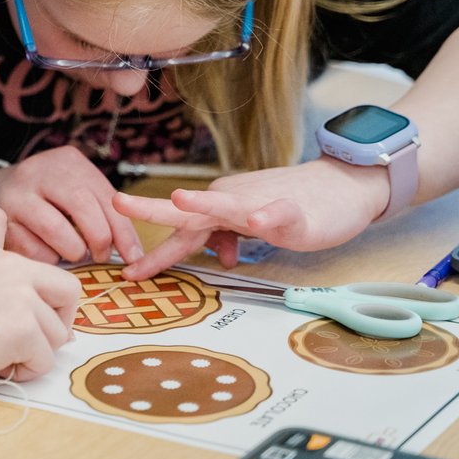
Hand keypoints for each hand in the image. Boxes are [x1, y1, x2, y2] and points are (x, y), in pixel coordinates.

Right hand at [0, 146, 142, 264]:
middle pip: (82, 206)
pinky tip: (49, 252)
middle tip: (99, 255)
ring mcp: (17, 194)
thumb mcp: (76, 189)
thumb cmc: (48, 196)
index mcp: (68, 161)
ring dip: (72, 250)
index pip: (106, 196)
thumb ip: (102, 211)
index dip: (124, 231)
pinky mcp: (0, 220)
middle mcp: (40, 171)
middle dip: (99, 239)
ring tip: (73, 253)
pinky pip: (32, 249)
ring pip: (55, 229)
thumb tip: (132, 251)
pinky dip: (48, 258)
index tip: (133, 256)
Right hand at [0, 245, 80, 382]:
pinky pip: (45, 359)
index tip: (33, 325)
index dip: (48, 305)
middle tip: (35, 344)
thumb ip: (5, 299)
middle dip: (59, 323)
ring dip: (35, 353)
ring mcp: (20, 295)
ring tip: (2, 360)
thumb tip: (58, 331)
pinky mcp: (23, 327)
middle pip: (68, 292)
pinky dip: (26, 371)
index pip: (46, 275)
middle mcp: (12, 267)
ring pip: (57, 334)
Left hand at [113, 156, 390, 278]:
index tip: (126, 272)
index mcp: (219, 210)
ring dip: (203, 203)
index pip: (179, 232)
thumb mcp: (253, 228)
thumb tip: (219, 255)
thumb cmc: (294, 206)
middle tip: (117, 203)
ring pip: (226, 204)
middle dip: (151, 210)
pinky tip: (259, 222)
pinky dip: (269, 217)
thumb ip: (231, 237)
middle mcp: (231, 202)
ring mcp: (260, 204)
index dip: (153, 253)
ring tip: (180, 200)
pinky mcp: (293, 210)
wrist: (342, 187)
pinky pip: (278, 213)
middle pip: (187, 211)